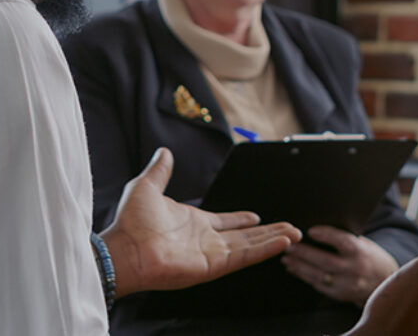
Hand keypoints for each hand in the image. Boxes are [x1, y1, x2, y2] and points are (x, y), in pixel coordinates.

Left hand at [100, 147, 301, 296]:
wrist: (123, 247)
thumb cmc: (129, 222)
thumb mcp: (146, 186)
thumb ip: (159, 170)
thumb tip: (163, 152)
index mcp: (193, 222)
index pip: (225, 222)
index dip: (242, 219)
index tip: (257, 216)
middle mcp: (205, 240)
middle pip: (244, 236)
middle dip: (268, 232)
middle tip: (290, 228)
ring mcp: (210, 254)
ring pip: (249, 246)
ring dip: (272, 240)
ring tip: (294, 234)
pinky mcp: (212, 266)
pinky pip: (243, 256)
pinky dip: (264, 249)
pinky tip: (282, 242)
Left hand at [282, 225, 398, 304]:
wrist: (383, 280)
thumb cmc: (367, 255)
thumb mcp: (362, 242)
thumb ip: (343, 237)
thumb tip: (316, 227)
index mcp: (360, 252)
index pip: (343, 242)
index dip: (327, 236)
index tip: (310, 231)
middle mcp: (354, 269)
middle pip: (326, 261)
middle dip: (304, 253)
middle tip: (288, 245)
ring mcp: (347, 284)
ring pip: (319, 275)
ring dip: (299, 266)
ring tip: (286, 257)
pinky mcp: (340, 295)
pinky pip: (318, 285)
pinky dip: (304, 276)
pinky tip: (293, 268)